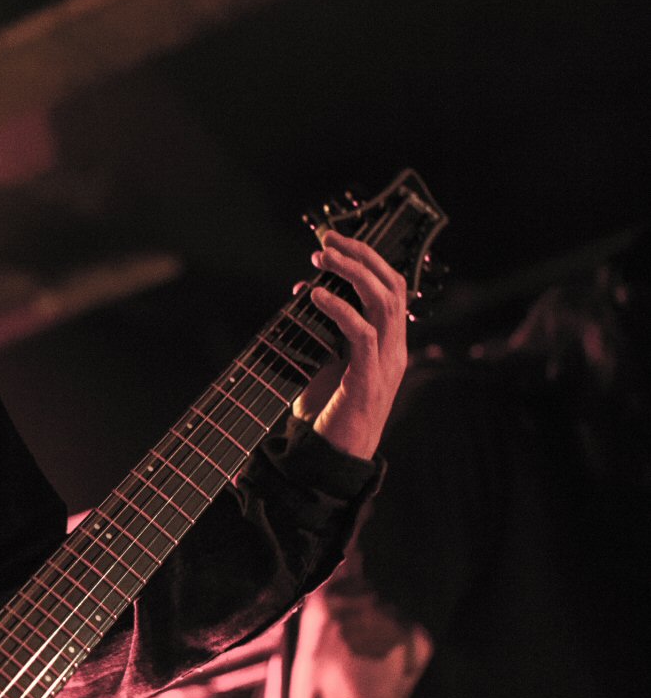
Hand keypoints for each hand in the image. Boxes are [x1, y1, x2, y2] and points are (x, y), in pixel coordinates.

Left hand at [293, 230, 407, 459]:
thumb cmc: (326, 411)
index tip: (335, 241)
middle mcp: (394, 350)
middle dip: (362, 256)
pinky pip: (361, 335)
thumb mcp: (321, 359)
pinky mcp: (367, 380)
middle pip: (393, 287)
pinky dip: (339, 309)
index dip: (368, 260)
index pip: (392, 289)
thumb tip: (304, 288)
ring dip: (352, 274)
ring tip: (322, 257)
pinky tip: (316, 295)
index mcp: (388, 344)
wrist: (329, 458)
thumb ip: (319, 326)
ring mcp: (385, 365)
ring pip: (383, 304)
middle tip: (329, 238)